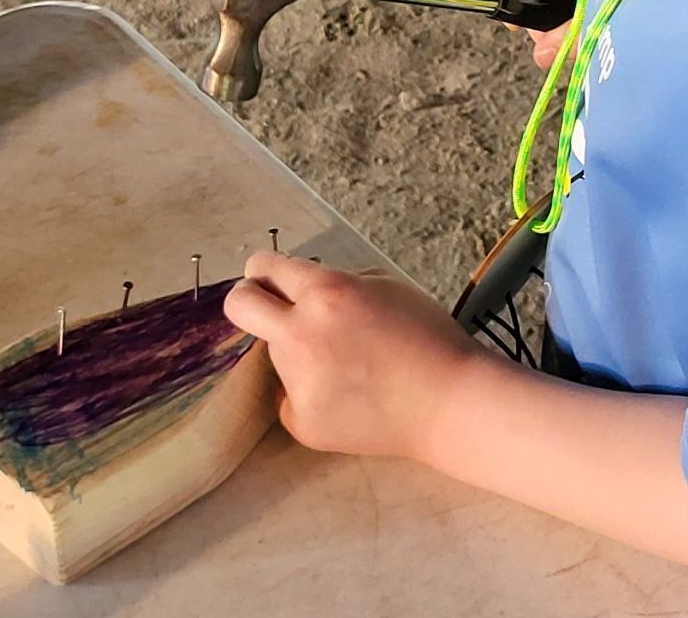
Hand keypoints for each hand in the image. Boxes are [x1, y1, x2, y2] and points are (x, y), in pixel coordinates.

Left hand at [224, 253, 479, 459]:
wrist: (448, 402)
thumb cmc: (426, 336)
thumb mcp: (385, 284)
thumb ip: (337, 281)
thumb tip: (301, 287)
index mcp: (326, 292)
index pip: (265, 267)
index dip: (266, 269)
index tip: (269, 277)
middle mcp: (302, 334)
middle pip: (240, 306)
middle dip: (246, 299)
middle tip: (266, 308)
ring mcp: (297, 382)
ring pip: (276, 353)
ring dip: (297, 350)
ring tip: (345, 363)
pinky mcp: (300, 421)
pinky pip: (288, 395)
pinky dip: (308, 392)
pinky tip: (346, 394)